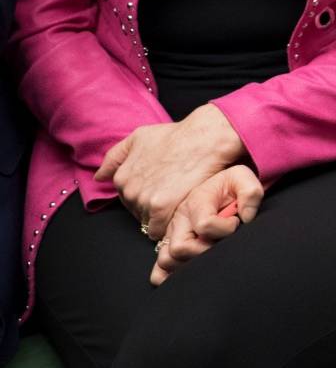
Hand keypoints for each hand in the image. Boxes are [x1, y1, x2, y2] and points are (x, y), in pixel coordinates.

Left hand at [95, 104, 245, 240]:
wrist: (204, 139)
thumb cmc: (176, 136)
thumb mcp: (138, 138)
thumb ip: (115, 157)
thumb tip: (99, 177)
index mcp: (121, 178)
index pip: (128, 202)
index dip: (147, 197)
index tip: (162, 190)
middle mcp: (128, 191)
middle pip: (138, 214)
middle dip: (153, 208)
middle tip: (173, 194)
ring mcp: (144, 201)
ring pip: (149, 223)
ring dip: (162, 218)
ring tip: (179, 203)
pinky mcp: (161, 209)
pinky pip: (158, 231)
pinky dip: (168, 226)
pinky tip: (179, 213)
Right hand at [150, 165, 262, 285]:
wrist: (219, 188)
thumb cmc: (230, 186)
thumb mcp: (242, 178)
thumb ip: (250, 192)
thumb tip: (246, 217)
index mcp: (196, 201)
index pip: (204, 225)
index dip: (225, 229)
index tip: (235, 223)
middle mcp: (179, 219)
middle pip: (180, 248)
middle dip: (205, 252)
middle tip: (220, 245)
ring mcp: (170, 235)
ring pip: (167, 260)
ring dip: (188, 264)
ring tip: (208, 256)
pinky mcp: (167, 247)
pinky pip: (158, 270)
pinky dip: (168, 276)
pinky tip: (188, 273)